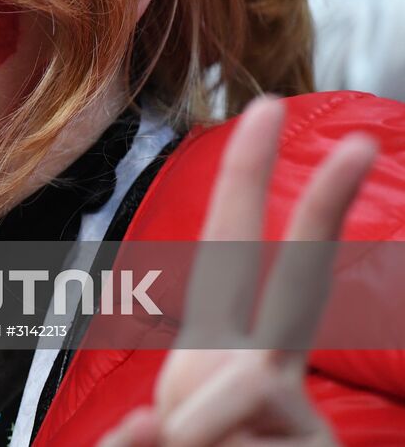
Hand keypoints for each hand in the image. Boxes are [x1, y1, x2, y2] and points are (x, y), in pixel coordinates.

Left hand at [97, 96, 377, 446]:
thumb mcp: (162, 431)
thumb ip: (152, 429)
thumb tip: (154, 430)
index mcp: (223, 344)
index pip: (229, 252)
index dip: (244, 181)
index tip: (266, 105)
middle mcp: (266, 368)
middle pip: (300, 286)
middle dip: (325, 213)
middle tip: (365, 143)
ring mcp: (300, 413)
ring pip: (205, 418)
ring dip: (180, 443)